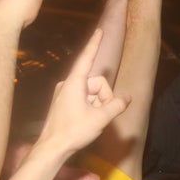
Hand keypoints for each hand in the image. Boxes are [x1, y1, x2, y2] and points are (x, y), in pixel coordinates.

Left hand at [36, 29, 131, 156]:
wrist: (51, 148)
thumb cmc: (73, 131)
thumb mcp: (100, 118)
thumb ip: (116, 105)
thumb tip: (128, 97)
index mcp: (74, 82)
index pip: (87, 58)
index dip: (95, 44)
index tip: (100, 30)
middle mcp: (68, 84)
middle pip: (96, 83)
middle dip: (104, 97)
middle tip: (103, 115)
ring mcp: (64, 93)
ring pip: (91, 92)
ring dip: (98, 105)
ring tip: (93, 121)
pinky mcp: (63, 102)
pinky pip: (83, 99)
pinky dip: (90, 107)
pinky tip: (87, 121)